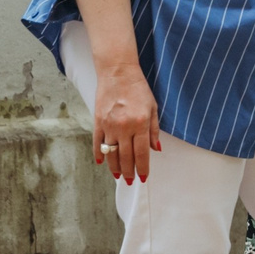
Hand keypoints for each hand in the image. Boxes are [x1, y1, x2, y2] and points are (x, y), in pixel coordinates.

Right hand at [94, 58, 161, 183]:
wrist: (118, 72)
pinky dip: (99, 154)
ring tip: (118, 176)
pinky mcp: (98, 121)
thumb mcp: (153, 107)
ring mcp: (109, 125)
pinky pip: (97, 142)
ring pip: (111, 153)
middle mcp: (124, 127)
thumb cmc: (138, 89)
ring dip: (115, 167)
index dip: (143, 168)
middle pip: (125, 156)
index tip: (143, 177)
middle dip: (129, 172)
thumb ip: (154, 130)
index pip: (142, 153)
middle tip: (131, 181)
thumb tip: (156, 149)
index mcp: (141, 123)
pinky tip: (102, 163)